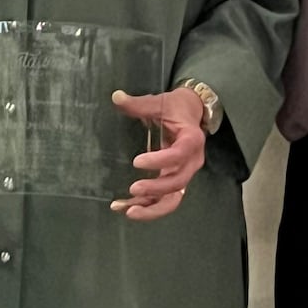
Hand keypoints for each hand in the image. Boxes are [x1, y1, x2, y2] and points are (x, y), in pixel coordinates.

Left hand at [109, 87, 207, 220]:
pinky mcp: (175, 181)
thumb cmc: (175, 107)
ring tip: (128, 211)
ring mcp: (184, 174)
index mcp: (191, 140)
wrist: (192, 113)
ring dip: (152, 208)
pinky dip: (148, 207)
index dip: (160, 160)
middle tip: (132, 189)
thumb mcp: (159, 102)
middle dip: (155, 189)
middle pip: (178, 183)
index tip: (137, 162)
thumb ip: (138, 104)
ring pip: (173, 199)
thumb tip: (116, 96)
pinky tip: (125, 208)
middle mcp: (191, 161)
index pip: (178, 154)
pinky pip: (164, 200)